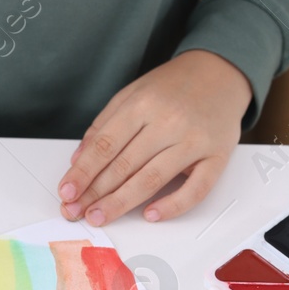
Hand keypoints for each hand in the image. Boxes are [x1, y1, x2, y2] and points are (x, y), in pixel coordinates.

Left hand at [58, 50, 250, 224]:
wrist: (222, 72)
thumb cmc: (174, 87)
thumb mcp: (133, 94)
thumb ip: (105, 125)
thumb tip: (79, 160)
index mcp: (143, 104)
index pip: (105, 145)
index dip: (83, 171)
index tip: (66, 191)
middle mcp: (169, 122)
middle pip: (124, 165)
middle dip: (95, 192)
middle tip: (76, 210)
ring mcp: (194, 140)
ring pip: (152, 179)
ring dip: (121, 203)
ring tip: (99, 216)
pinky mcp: (217, 157)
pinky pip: (195, 189)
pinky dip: (172, 206)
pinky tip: (150, 215)